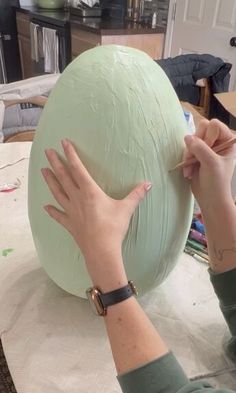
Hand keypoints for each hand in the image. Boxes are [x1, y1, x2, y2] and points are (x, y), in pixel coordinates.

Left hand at [41, 139, 150, 285]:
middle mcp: (77, 198)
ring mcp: (71, 211)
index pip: (78, 168)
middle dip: (55, 163)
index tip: (63, 143)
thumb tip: (148, 184)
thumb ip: (136, 194)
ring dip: (50, 181)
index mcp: (90, 191)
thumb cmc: (113, 227)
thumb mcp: (126, 208)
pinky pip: (58, 216)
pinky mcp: (70, 224)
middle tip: (46, 151)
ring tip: (43, 171)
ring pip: (57, 192)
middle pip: (63, 177)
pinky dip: (52, 211)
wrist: (101, 250)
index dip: (71, 155)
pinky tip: (45, 207)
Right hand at [183, 119, 235, 212]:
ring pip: (191, 139)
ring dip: (189, 154)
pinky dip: (185, 159)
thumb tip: (187, 137)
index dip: (208, 136)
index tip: (208, 151)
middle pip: (201, 128)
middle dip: (196, 145)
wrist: (209, 198)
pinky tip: (189, 172)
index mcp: (227, 141)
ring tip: (191, 169)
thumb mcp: (211, 163)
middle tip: (197, 158)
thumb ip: (200, 148)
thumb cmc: (216, 182)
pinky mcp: (196, 154)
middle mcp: (217, 141)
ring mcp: (206, 147)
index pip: (215, 125)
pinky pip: (186, 148)